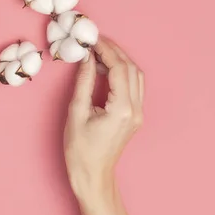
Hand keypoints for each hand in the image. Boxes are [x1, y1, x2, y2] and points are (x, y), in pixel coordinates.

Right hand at [64, 36, 144, 198]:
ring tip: (98, 52)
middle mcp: (135, 110)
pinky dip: (122, 73)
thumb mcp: (76, 113)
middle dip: (114, 50)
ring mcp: (139, 113)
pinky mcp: (135, 116)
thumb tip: (87, 57)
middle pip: (131, 68)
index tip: (92, 38)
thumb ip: (84, 82)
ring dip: (120, 60)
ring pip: (136, 76)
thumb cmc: (80, 150)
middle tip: (96, 40)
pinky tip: (105, 69)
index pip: (119, 68)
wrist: (93, 176)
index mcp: (122, 109)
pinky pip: (134, 86)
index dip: (106, 50)